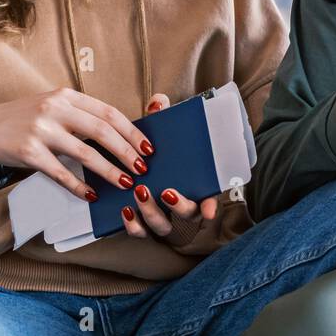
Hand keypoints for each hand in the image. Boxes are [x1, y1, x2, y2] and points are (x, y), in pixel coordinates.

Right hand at [0, 88, 152, 202]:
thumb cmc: (20, 119)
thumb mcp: (50, 107)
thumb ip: (78, 116)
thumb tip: (116, 136)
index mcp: (65, 95)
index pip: (108, 112)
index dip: (131, 131)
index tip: (148, 147)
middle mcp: (55, 109)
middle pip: (103, 131)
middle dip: (127, 152)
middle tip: (143, 168)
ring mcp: (41, 130)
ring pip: (86, 152)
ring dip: (110, 171)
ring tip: (126, 183)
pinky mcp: (28, 152)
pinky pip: (60, 173)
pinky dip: (79, 185)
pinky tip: (91, 194)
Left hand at [118, 93, 224, 239]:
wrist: (143, 181)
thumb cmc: (162, 160)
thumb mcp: (164, 140)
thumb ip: (163, 120)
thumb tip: (158, 102)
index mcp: (195, 188)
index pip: (209, 199)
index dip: (210, 205)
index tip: (209, 211)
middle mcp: (183, 209)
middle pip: (187, 214)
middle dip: (178, 205)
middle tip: (166, 191)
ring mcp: (165, 220)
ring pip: (161, 225)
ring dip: (151, 211)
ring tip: (140, 192)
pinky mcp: (144, 227)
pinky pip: (140, 232)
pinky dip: (133, 225)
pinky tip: (125, 211)